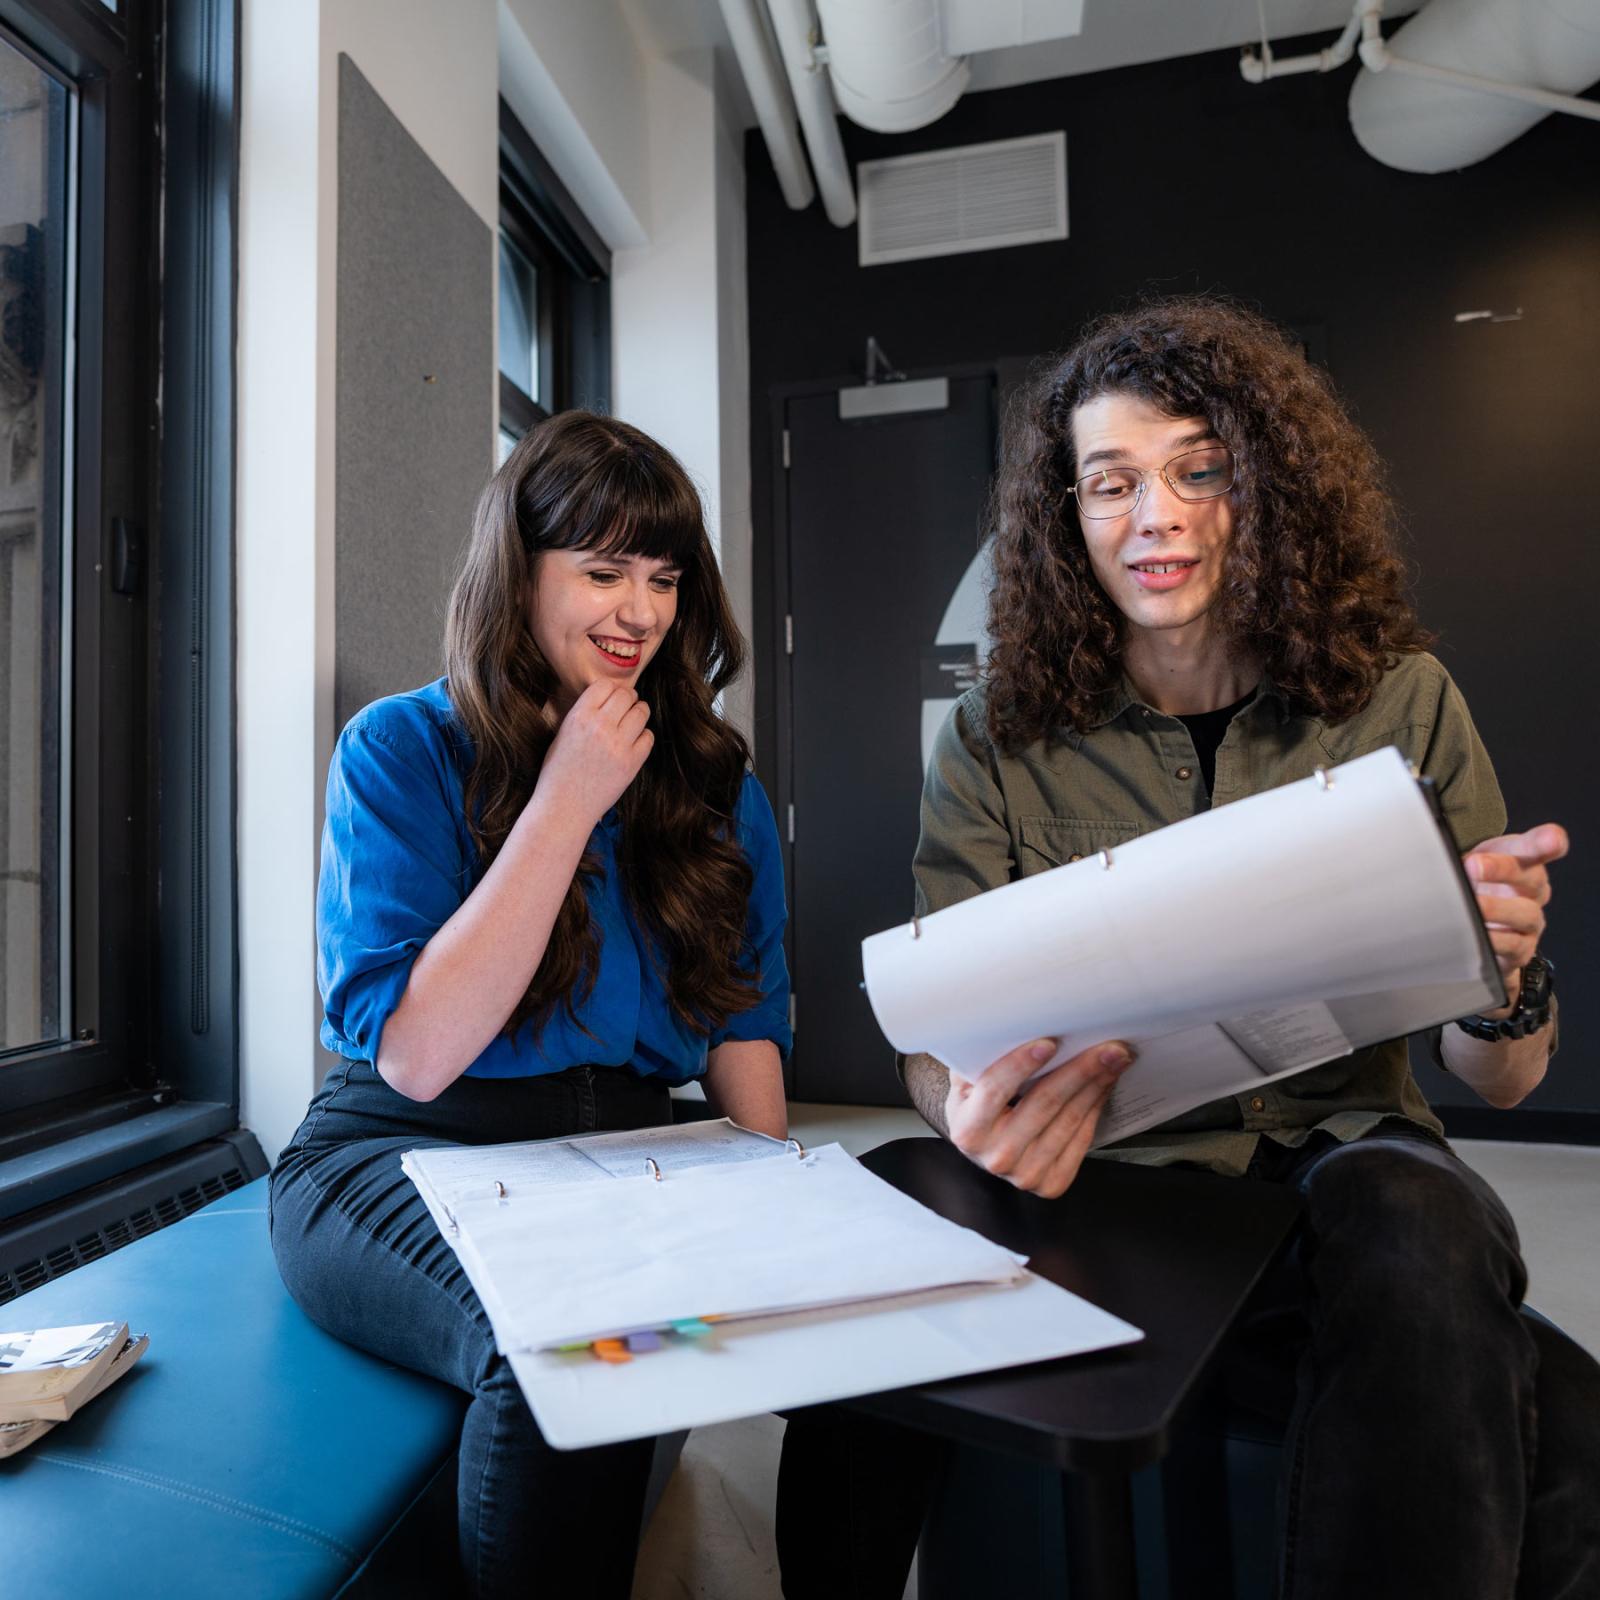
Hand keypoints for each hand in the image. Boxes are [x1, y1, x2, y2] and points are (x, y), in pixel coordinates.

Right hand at [535, 681, 652, 823]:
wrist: (564, 807)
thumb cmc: (559, 771)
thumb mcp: (563, 733)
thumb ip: (585, 713)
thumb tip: (608, 697)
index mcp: (579, 716)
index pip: (606, 685)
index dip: (611, 690)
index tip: (612, 698)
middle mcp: (600, 726)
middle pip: (627, 695)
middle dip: (628, 699)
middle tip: (625, 709)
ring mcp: (619, 745)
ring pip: (642, 712)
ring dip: (638, 714)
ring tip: (631, 724)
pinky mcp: (632, 763)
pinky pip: (649, 737)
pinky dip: (643, 737)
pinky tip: (633, 744)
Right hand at [946, 1038, 1133, 1199]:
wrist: (986, 1148)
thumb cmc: (978, 1105)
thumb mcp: (967, 1082)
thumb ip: (981, 1058)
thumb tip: (1014, 1020)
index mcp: (968, 1128)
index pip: (994, 1090)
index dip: (1021, 1064)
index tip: (1049, 1042)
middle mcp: (995, 1156)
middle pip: (1043, 1104)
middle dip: (1080, 1071)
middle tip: (1107, 1048)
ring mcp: (1025, 1174)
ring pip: (1069, 1120)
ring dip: (1097, 1086)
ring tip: (1114, 1060)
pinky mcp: (1052, 1183)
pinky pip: (1081, 1138)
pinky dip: (1096, 1107)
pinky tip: (1105, 1084)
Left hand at [1464, 823, 1567, 1012]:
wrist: (1476, 930)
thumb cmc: (1475, 888)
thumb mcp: (1469, 861)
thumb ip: (1464, 850)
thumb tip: (1440, 847)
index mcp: (1522, 862)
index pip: (1538, 846)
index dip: (1547, 842)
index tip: (1550, 839)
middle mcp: (1532, 891)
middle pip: (1530, 877)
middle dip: (1502, 869)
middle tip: (1474, 865)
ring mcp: (1530, 921)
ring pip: (1526, 913)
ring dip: (1497, 907)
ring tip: (1473, 903)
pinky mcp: (1520, 950)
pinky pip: (1512, 945)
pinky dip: (1495, 939)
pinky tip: (1478, 932)